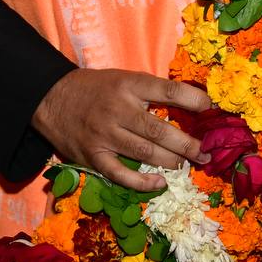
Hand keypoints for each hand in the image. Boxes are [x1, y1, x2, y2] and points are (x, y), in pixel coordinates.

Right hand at [31, 69, 213, 191]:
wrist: (51, 98)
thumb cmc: (96, 88)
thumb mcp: (124, 78)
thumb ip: (151, 92)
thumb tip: (192, 104)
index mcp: (128, 85)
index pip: (168, 91)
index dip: (193, 100)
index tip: (210, 108)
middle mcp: (117, 109)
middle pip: (160, 130)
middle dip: (188, 144)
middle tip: (206, 153)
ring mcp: (104, 135)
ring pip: (145, 153)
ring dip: (172, 162)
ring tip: (188, 164)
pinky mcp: (93, 156)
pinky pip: (121, 175)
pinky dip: (143, 182)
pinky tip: (161, 183)